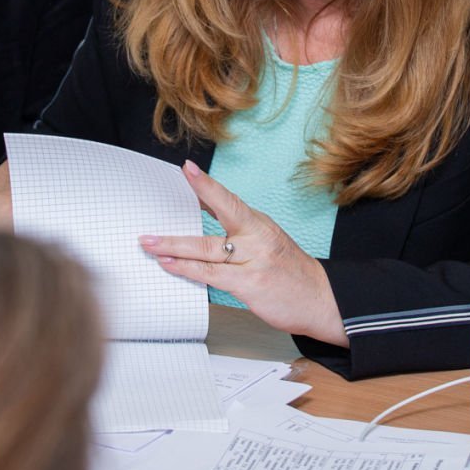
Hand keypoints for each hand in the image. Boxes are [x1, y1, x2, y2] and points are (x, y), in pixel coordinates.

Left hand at [139, 161, 346, 346]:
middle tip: (147, 228)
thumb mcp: (266, 240)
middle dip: (179, 224)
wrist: (322, 300)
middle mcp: (256, 237)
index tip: (187, 169)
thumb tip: (205, 205)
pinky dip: (188, 269)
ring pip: (206, 250)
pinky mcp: (250, 284)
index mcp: (259, 224)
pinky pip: (212, 275)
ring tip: (149, 246)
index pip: (229, 200)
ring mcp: (253, 260)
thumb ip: (237, 225)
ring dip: (173, 248)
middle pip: (214, 222)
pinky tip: (171, 266)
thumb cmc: (290, 272)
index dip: (206, 185)